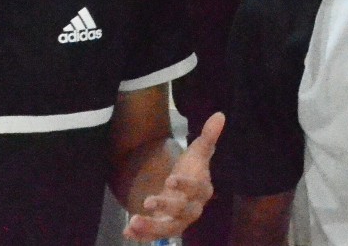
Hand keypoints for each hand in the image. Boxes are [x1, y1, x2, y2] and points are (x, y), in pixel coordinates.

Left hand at [126, 115, 222, 240]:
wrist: (179, 188)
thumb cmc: (191, 169)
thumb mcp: (197, 151)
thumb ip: (208, 136)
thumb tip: (220, 115)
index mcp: (202, 190)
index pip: (197, 189)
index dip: (185, 186)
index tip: (170, 180)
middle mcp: (193, 209)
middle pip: (183, 211)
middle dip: (166, 206)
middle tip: (147, 200)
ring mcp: (178, 221)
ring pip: (168, 228)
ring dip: (151, 227)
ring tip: (133, 221)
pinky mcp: (164, 228)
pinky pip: (154, 236)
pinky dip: (141, 236)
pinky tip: (127, 231)